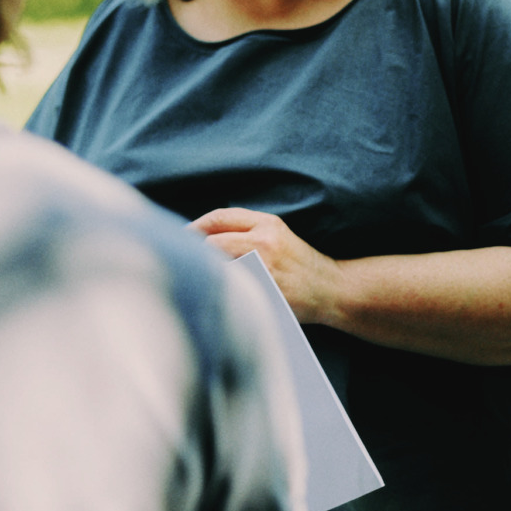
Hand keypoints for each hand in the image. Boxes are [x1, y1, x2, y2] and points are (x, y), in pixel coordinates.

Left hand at [190, 208, 342, 326]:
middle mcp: (264, 241)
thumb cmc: (298, 264)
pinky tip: (210, 293)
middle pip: (211, 242)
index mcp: (267, 223)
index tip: (181, 236)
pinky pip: (229, 287)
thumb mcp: (276, 235)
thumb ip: (244, 230)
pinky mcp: (264, 290)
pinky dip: (216, 288)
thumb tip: (200, 234)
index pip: (219, 217)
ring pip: (216, 265)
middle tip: (179, 260)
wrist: (331, 290)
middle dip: (192, 251)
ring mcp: (263, 267)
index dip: (195, 227)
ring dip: (201, 271)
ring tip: (192, 277)